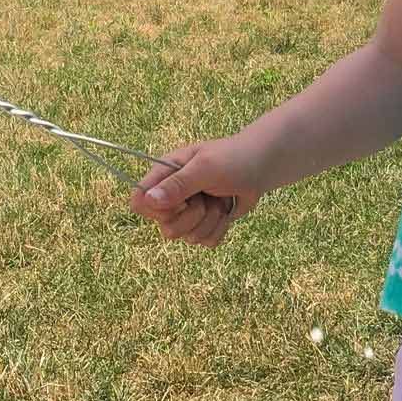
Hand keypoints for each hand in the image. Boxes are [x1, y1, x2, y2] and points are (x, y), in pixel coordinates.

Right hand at [127, 137, 264, 247]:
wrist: (262, 166)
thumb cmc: (233, 158)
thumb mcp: (205, 167)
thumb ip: (177, 184)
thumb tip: (148, 201)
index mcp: (164, 175)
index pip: (139, 202)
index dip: (157, 210)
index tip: (181, 201)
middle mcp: (172, 196)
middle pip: (165, 228)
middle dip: (192, 217)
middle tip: (206, 197)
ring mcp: (188, 212)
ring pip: (187, 237)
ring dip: (210, 220)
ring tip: (220, 199)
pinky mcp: (204, 224)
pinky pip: (204, 242)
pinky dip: (220, 229)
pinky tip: (226, 211)